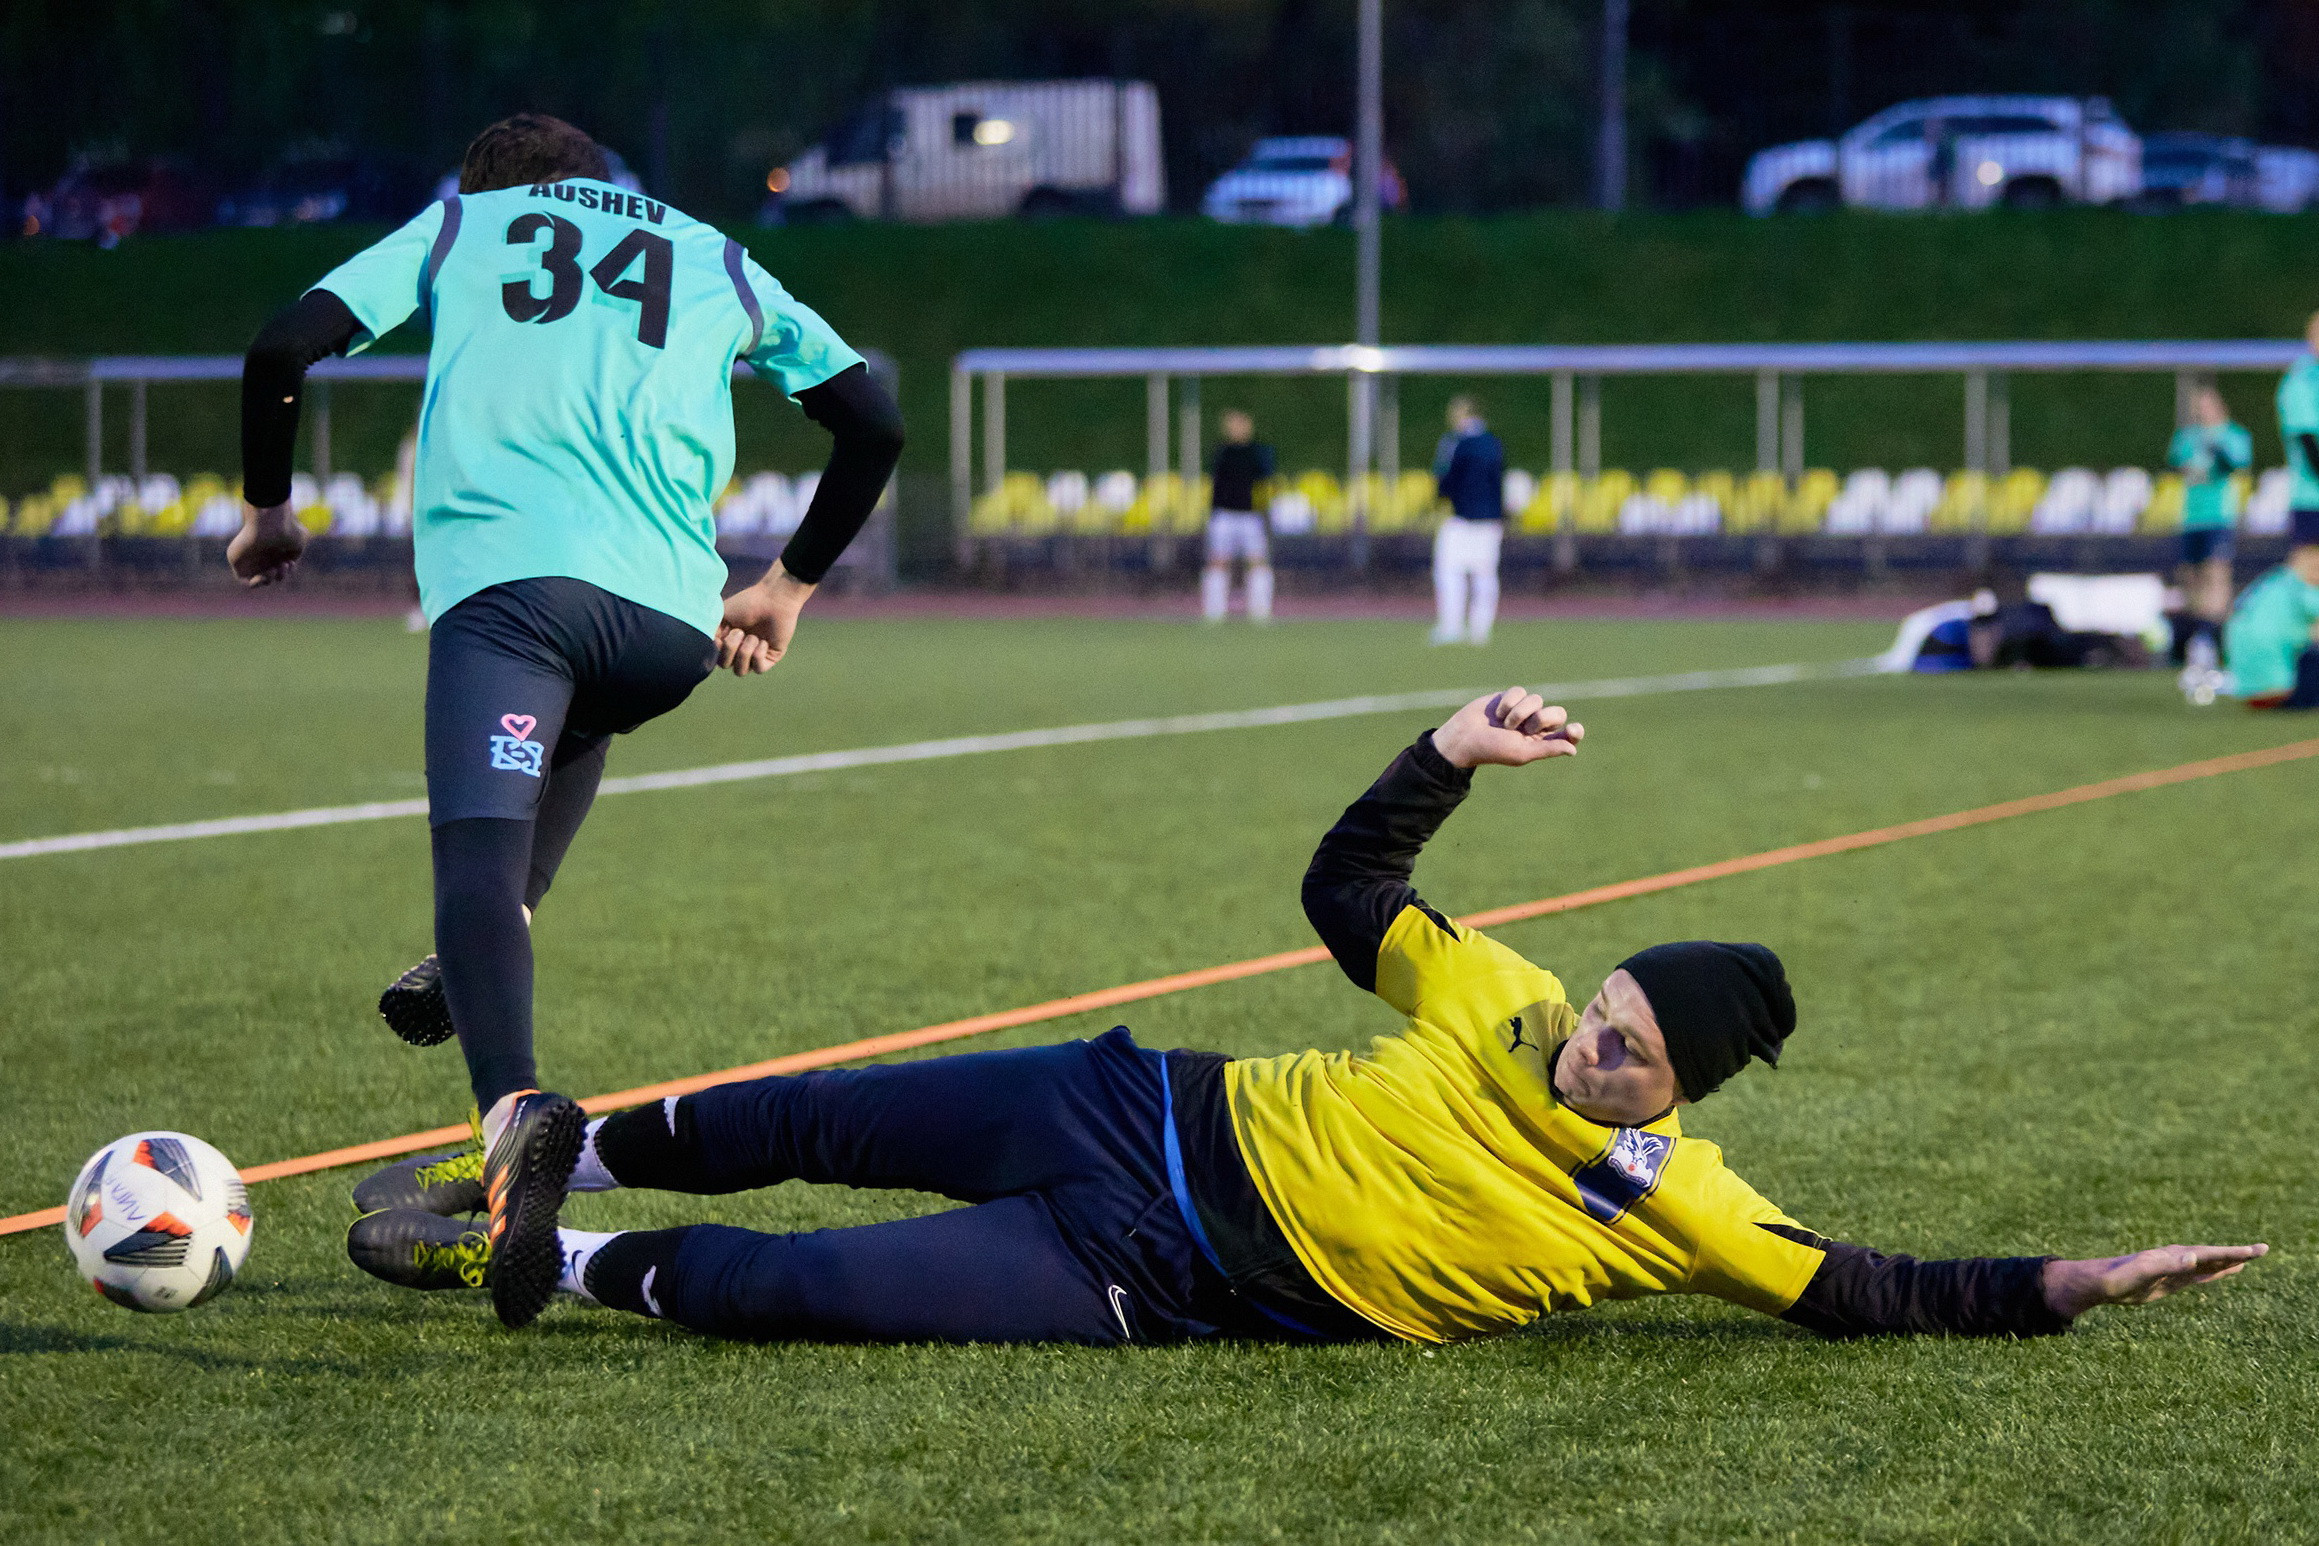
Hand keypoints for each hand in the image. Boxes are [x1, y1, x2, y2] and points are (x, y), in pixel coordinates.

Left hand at [227, 502, 307, 586]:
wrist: (270, 520)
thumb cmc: (287, 528)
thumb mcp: (298, 543)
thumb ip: (293, 554)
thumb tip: (287, 562)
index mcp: (274, 549)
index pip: (279, 567)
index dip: (287, 571)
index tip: (290, 563)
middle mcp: (261, 553)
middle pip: (269, 574)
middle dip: (280, 575)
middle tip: (283, 565)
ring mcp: (249, 557)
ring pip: (257, 578)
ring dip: (269, 579)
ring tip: (273, 569)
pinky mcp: (237, 560)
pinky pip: (243, 579)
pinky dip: (255, 583)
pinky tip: (263, 576)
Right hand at [716, 561, 814, 675]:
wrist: (773, 599)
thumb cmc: (747, 603)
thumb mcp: (720, 614)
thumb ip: (709, 629)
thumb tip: (704, 645)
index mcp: (727, 641)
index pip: (715, 657)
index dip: (716, 650)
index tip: (720, 636)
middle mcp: (740, 650)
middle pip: (725, 665)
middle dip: (730, 649)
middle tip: (739, 632)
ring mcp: (755, 655)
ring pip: (741, 671)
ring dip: (744, 652)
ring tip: (753, 637)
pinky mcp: (771, 657)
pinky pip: (759, 669)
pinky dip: (758, 655)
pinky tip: (763, 641)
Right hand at [1433, 688, 1583, 768]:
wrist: (1464, 736)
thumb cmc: (1492, 749)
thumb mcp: (1522, 752)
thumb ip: (1548, 749)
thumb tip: (1573, 750)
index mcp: (1541, 742)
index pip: (1567, 735)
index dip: (1574, 731)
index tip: (1574, 729)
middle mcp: (1535, 726)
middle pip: (1557, 712)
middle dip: (1543, 718)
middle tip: (1526, 728)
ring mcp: (1523, 710)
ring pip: (1536, 699)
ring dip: (1519, 711)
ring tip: (1504, 723)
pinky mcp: (1510, 697)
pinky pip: (1520, 691)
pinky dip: (1508, 701)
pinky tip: (1496, 712)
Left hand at [2041, 1243, 2266, 1319]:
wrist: (2099, 1282)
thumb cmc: (2118, 1277)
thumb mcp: (2144, 1272)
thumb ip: (2168, 1266)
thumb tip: (2194, 1258)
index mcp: (2176, 1256)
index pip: (2212, 1252)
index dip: (2236, 1252)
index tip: (2258, 1250)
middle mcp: (2178, 1259)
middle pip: (2214, 1255)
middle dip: (2238, 1254)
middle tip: (2263, 1250)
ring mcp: (2174, 1269)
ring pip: (2208, 1264)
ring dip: (2228, 1261)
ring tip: (2248, 1259)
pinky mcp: (2169, 1280)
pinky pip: (2198, 1275)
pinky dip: (2214, 1271)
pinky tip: (2221, 1271)